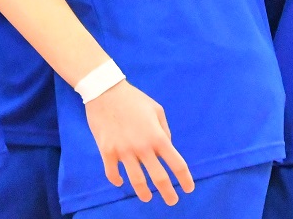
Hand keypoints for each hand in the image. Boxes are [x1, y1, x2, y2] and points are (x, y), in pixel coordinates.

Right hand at [85, 80, 193, 205]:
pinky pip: (112, 173)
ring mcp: (124, 150)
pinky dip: (116, 180)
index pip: (177, 164)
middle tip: (172, 201)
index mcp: (157, 137)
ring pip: (137, 181)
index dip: (185, 180)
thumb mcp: (157, 110)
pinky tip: (120, 181)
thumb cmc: (133, 98)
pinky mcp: (107, 150)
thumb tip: (167, 148)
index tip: (188, 188)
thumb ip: (165, 131)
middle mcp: (143, 147)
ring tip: (147, 197)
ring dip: (144, 193)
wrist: (104, 90)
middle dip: (168, 194)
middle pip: (159, 178)